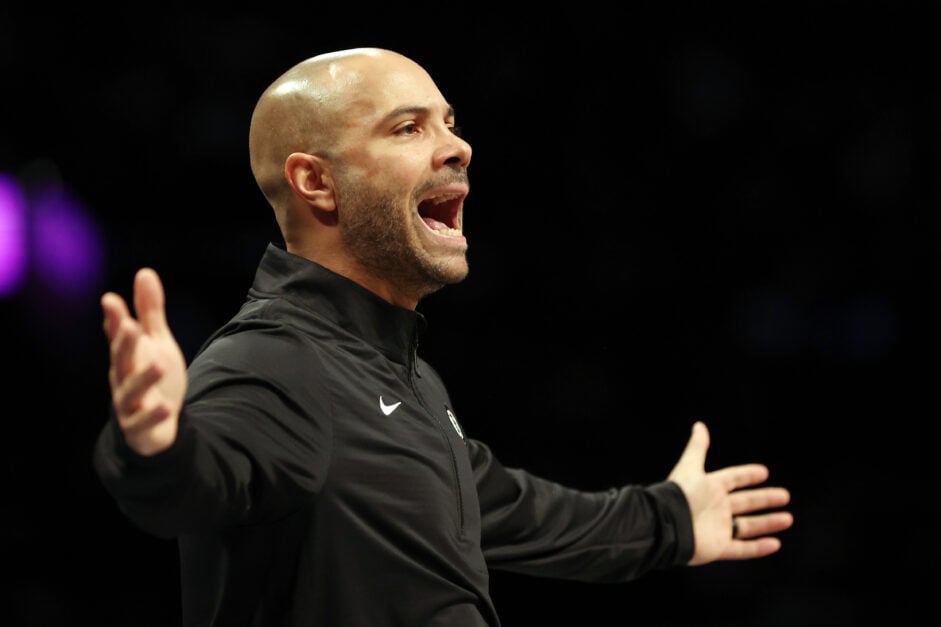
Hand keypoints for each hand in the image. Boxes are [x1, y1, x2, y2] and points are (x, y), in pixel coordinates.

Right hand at [102, 268, 186, 455]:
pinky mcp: (138, 427)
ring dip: (143, 379)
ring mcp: (128, 404)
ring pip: (131, 391)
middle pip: (121, 360)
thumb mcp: (156, 342)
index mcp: (126, 356)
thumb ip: (150, 311)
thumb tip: (144, 272)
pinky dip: (153, 416)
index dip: (115, 319)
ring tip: (158, 365)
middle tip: (129, 326)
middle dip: (124, 344)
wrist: (154, 424)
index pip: (118, 335)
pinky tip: (166, 407)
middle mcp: (122, 378)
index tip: (111, 300)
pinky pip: (144, 422)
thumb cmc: (152, 377)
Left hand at [667, 421, 792, 565]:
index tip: (764, 472)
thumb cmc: (679, 495)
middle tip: (785, 495)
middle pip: (745, 502)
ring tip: (788, 518)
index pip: (732, 479)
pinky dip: (759, 547)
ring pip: (748, 526)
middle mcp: (715, 508)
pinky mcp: (719, 548)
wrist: (668, 525)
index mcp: (709, 488)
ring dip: (768, 523)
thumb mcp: (690, 467)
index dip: (747, 475)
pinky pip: (743, 549)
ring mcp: (718, 528)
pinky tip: (775, 543)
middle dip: (765, 499)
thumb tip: (699, 425)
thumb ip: (697, 447)